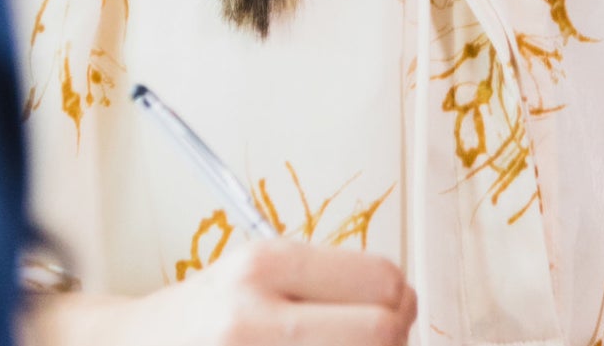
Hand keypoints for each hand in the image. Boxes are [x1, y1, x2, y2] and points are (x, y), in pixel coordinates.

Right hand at [23, 240, 417, 345]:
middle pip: (381, 332)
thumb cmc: (200, 317)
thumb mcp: (262, 272)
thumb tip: (403, 302)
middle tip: (377, 338)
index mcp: (265, 266)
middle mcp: (250, 317)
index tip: (392, 308)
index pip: (382, 281)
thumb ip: (330, 280)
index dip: (398, 300)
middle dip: (389, 337)